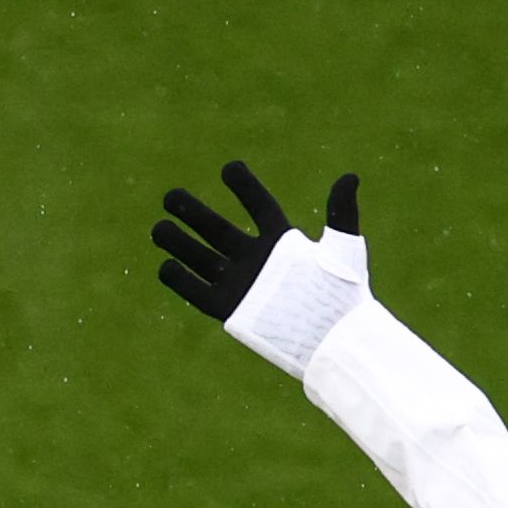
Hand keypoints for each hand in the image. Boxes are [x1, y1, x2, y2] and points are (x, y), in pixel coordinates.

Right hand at [151, 164, 360, 321]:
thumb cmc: (342, 295)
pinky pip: (200, 293)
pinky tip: (164, 267)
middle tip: (171, 195)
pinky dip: (182, 281)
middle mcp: (256, 260)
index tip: (230, 169)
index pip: (259, 208)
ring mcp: (241, 285)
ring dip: (180, 244)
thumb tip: (350, 176)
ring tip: (158, 227)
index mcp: (281, 243)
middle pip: (218, 231)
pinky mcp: (231, 310)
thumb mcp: (344, 249)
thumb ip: (341, 213)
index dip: (245, 188)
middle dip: (193, 214)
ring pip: (203, 259)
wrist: (334, 338)